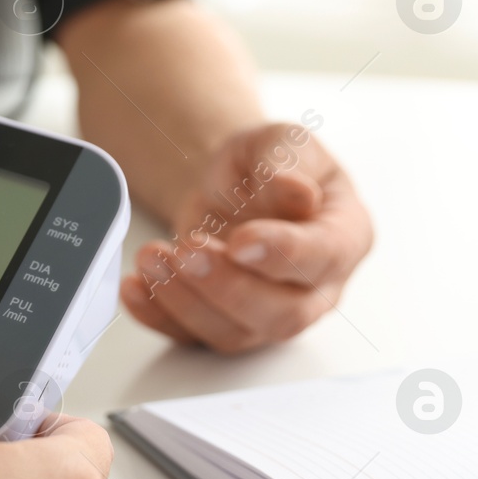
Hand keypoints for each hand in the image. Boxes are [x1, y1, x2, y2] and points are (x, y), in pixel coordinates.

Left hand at [120, 121, 372, 352]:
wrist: (234, 183)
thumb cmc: (270, 164)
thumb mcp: (282, 142)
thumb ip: (289, 162)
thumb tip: (295, 192)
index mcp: (344, 236)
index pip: (324, 257)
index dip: (283, 253)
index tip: (242, 241)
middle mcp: (314, 287)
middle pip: (280, 313)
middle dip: (227, 287)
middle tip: (187, 249)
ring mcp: (268, 312)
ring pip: (234, 332)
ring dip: (185, 300)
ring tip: (152, 255)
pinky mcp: (223, 322)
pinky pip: (192, 337)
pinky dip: (158, 316)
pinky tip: (133, 287)